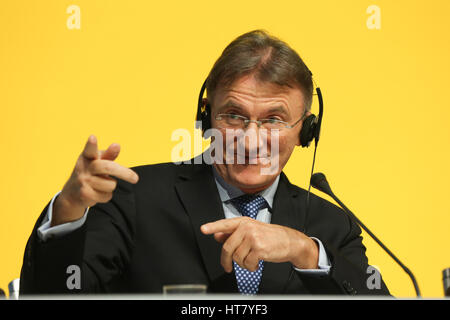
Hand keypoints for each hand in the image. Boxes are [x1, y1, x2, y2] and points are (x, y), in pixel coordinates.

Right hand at [52, 135, 138, 225]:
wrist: (72, 193)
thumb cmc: (90, 172)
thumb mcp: (98, 162)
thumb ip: (109, 155)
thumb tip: (117, 145)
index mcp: (87, 157)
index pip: (89, 150)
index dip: (91, 144)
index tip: (93, 137)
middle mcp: (83, 168)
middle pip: (108, 168)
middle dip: (124, 173)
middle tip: (136, 179)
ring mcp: (83, 181)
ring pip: (111, 184)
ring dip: (111, 186)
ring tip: (102, 185)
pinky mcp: (84, 195)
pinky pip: (106, 196)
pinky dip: (106, 196)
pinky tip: (97, 193)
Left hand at [200, 217, 318, 271]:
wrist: (290, 241)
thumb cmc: (270, 236)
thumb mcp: (251, 231)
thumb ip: (233, 233)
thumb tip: (217, 235)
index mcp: (244, 222)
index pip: (225, 224)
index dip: (213, 227)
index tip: (203, 229)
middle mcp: (247, 228)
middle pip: (227, 247)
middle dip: (226, 261)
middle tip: (227, 267)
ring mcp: (253, 237)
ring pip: (237, 257)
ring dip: (243, 264)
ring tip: (251, 260)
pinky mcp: (259, 248)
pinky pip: (247, 263)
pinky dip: (251, 267)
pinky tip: (257, 263)